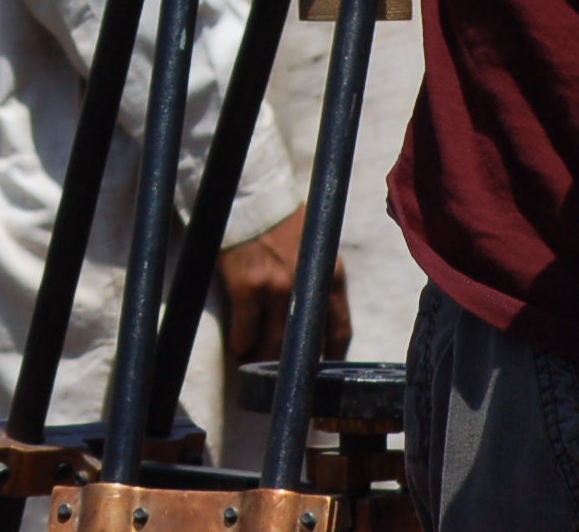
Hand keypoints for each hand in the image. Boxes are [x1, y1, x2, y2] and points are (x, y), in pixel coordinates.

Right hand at [214, 207, 353, 364]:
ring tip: (257, 368)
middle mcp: (306, 287)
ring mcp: (276, 288)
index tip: (319, 373)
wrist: (251, 199)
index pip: (339, 332)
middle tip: (285, 379)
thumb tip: (318, 321)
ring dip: (264, 360)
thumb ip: (321, 282)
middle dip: (293, 367)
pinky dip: (242, 344)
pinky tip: (239, 349)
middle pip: (304, 345)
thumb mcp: (317, 250)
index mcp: (331, 277)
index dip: (329, 359)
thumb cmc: (283, 225)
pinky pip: (245, 330)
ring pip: (273, 344)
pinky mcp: (247, 286)